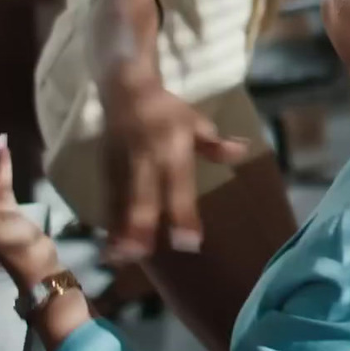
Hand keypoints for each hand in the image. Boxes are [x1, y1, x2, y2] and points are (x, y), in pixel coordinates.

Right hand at [102, 86, 248, 260]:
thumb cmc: (168, 111)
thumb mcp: (196, 122)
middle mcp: (146, 160)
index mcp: (173, 149)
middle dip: (140, 226)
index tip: (189, 243)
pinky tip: (111, 248)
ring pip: (120, 202)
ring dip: (120, 230)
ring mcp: (122, 166)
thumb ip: (216, 143)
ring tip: (121, 259)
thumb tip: (243, 150)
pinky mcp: (105, 170)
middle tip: (141, 254)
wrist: (127, 91)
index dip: (183, 215)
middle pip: (142, 196)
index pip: (179, 186)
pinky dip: (109, 223)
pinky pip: (108, 200)